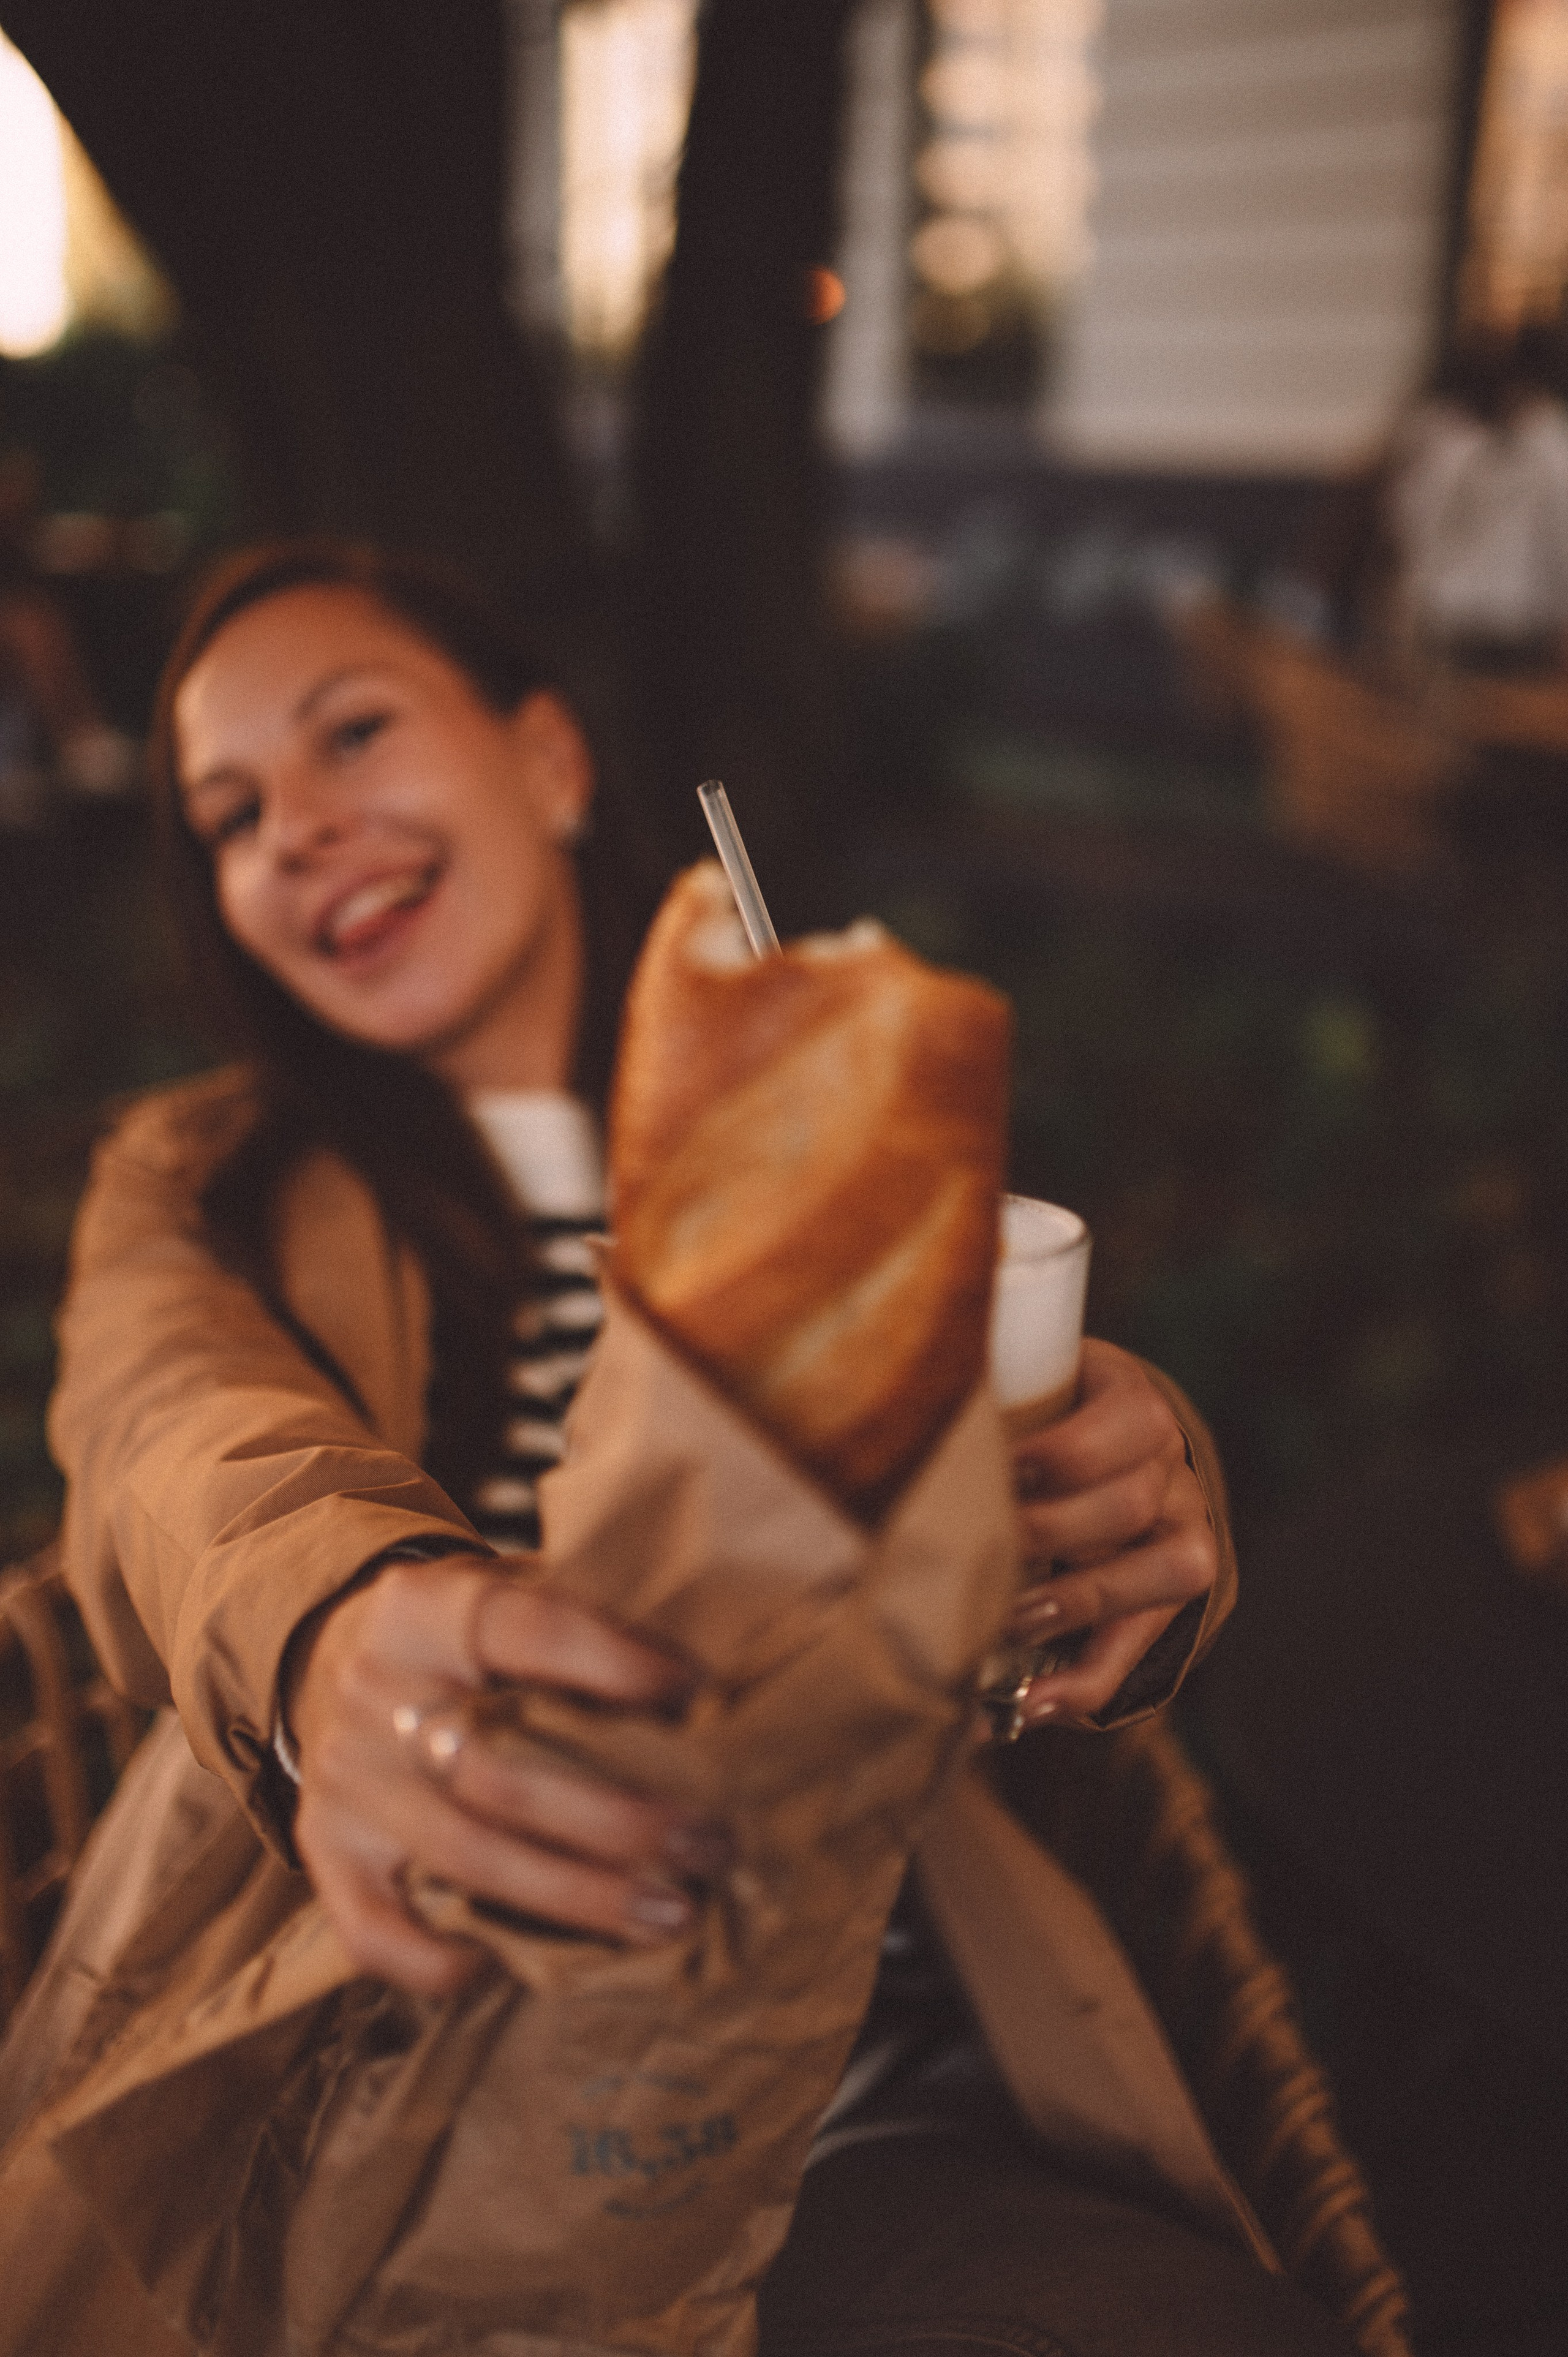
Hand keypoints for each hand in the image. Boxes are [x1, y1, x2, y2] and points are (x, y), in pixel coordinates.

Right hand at [290, 1560, 726, 1995]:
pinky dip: (453, 1961)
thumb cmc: (470, 1639)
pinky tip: (522, 1964)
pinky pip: (378, 1933)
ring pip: (466, 1855)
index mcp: (427, 1606)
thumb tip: (709, 1699)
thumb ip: (588, 1630)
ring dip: (580, 1897)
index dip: (617, 1665)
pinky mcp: (324, 1850)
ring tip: (672, 1913)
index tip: (698, 1695)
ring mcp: (345, 1777)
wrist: (337, 1655)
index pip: (528, 1628)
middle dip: (621, 1819)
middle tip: (710, 1845)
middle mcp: (374, 1687)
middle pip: (502, 1769)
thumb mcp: (514, 1592)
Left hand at [1005, 1340, 1216, 1728]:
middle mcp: (1171, 1469)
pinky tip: (1030, 1703)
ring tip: (1009, 1619)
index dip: (1065, 1452)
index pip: (1132, 1419)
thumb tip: (907, 1441)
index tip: (1000, 1469)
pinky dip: (1085, 1682)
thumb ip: (990, 1412)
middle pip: (1133, 1502)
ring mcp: (1184, 1533)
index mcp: (1131, 1400)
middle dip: (1051, 1531)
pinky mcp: (1167, 1601)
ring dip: (1078, 1601)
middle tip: (987, 1545)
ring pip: (1171, 1570)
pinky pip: (1143, 1646)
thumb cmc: (1030, 1421)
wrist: (1096, 1459)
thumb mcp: (1019, 1395)